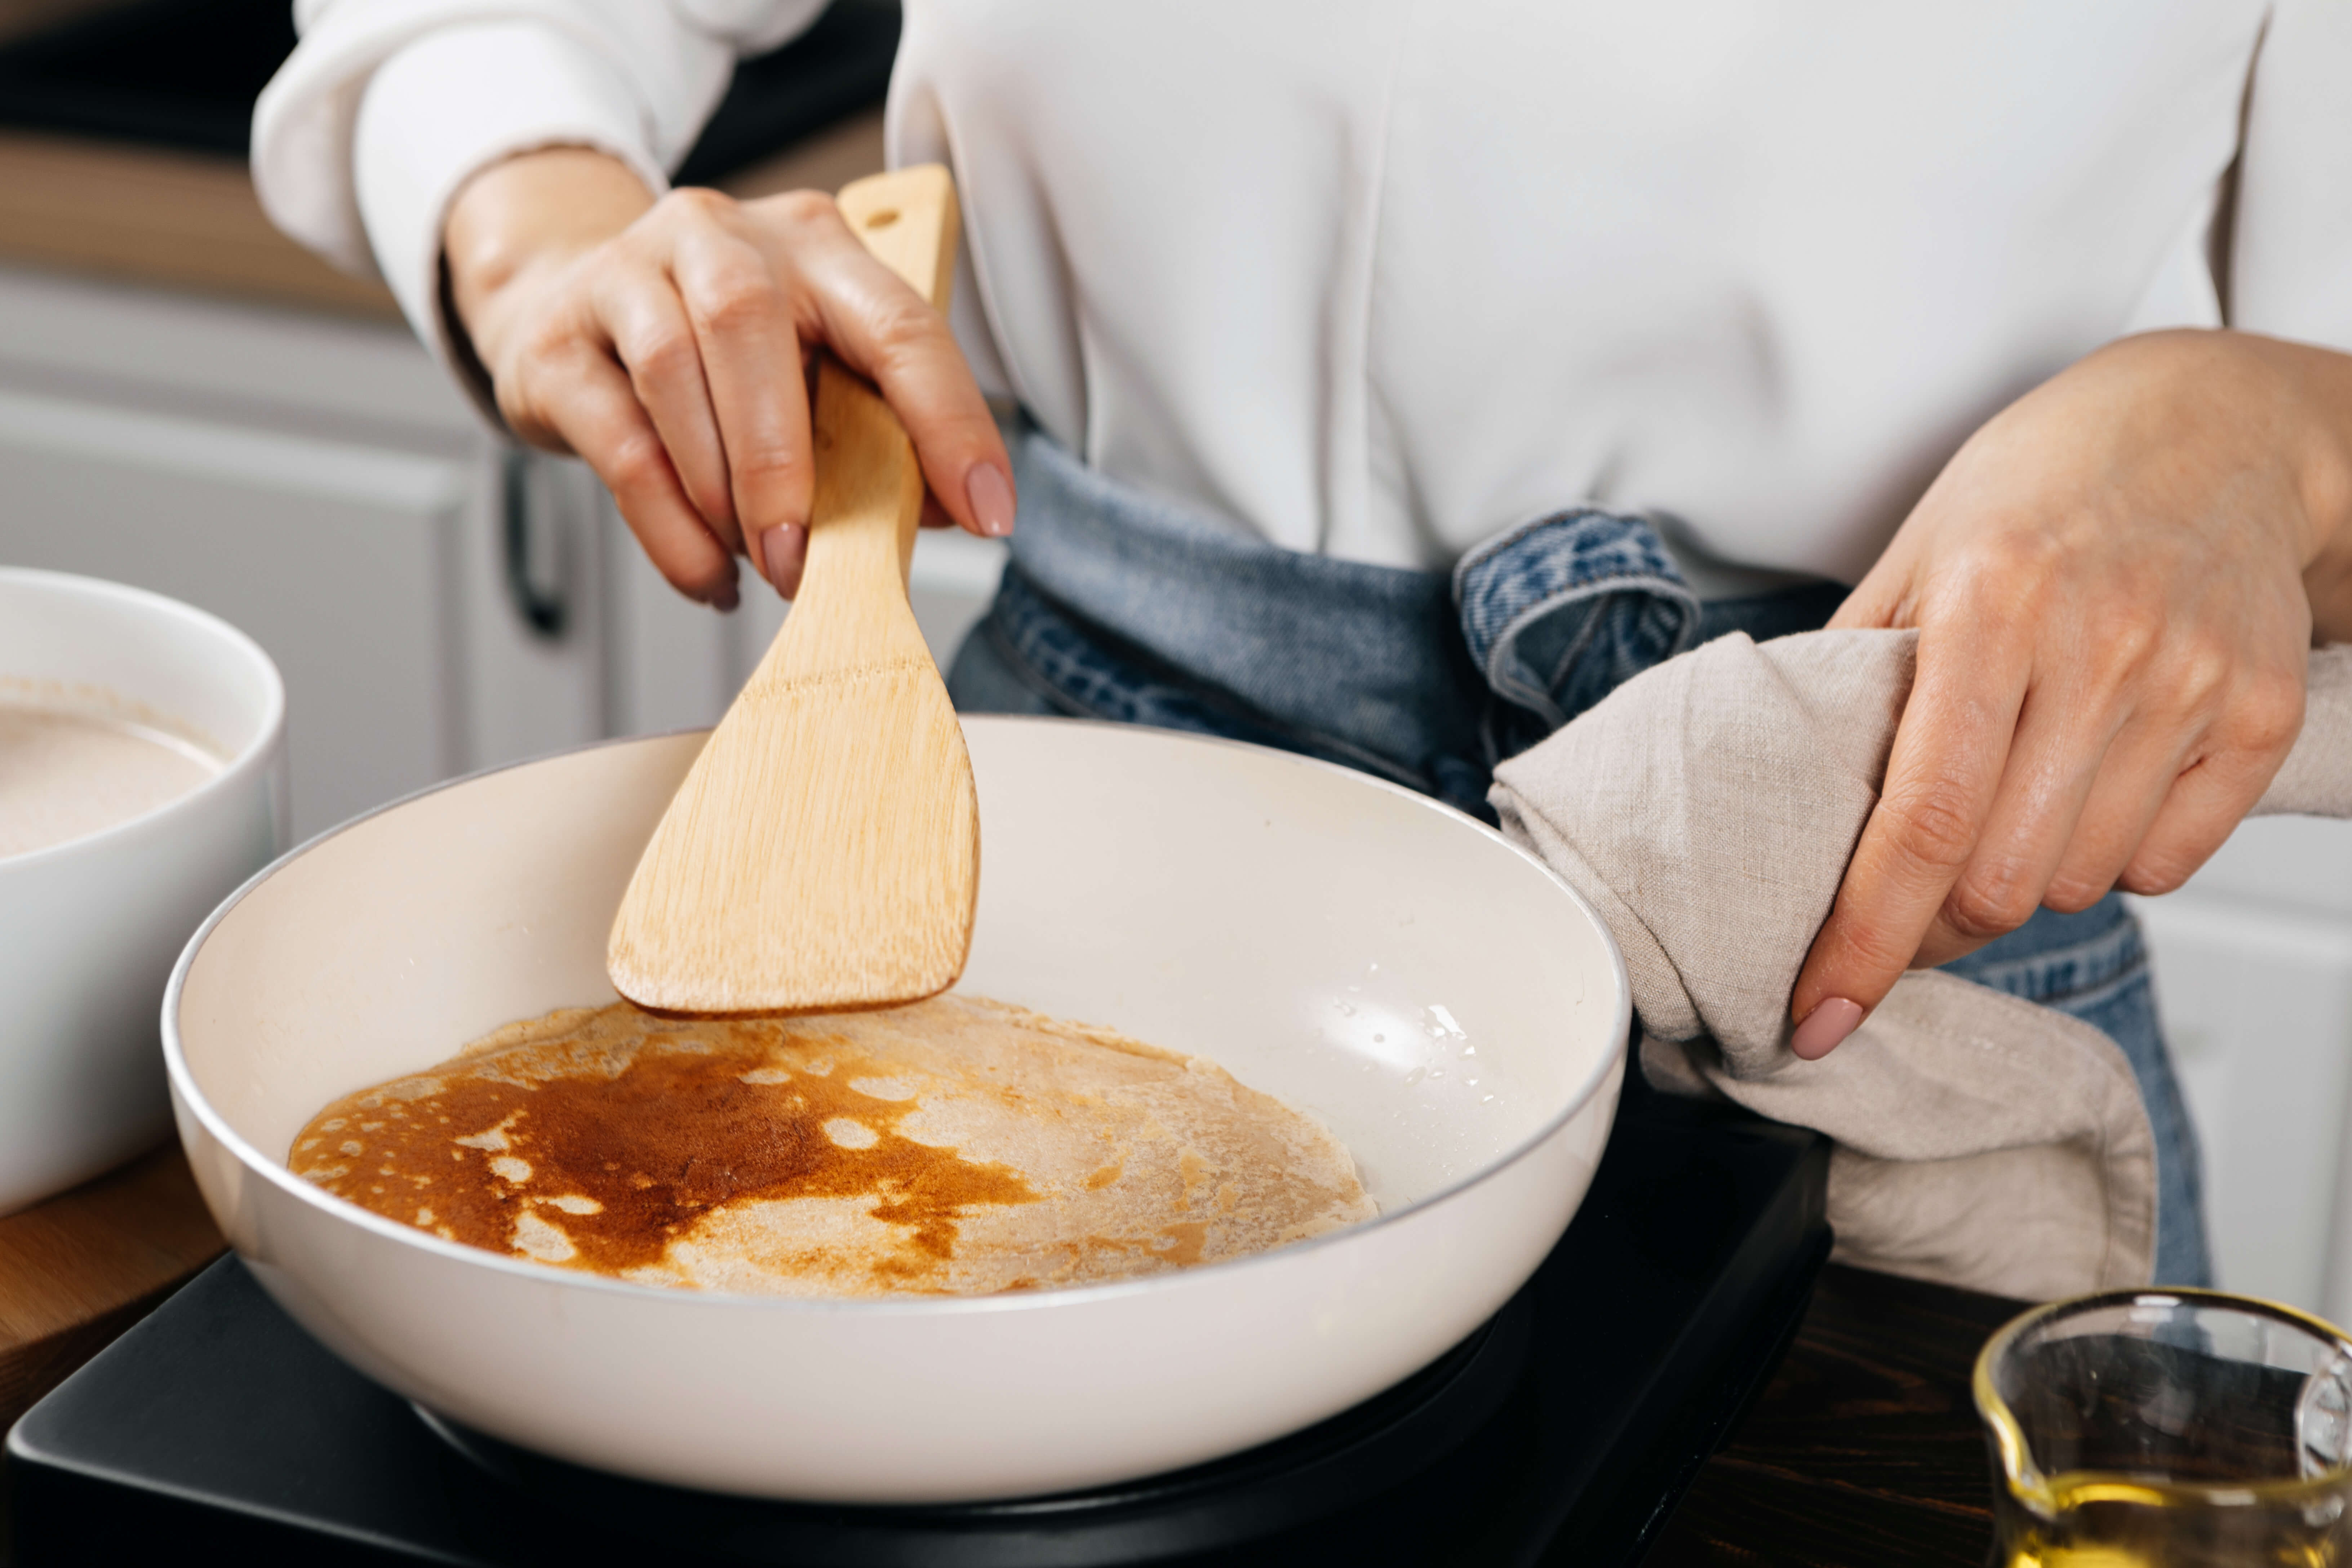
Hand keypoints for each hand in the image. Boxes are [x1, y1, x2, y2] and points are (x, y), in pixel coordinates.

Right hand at [443, 148, 1013, 608]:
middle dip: (784, 465)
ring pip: (673, 375)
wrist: (574, 314)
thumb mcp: (815, 375)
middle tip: (802, 564)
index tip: (988, 514)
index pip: (900, 324)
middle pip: (750, 328)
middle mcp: (721, 237)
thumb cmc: (724, 361)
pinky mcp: (560, 341)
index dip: (951, 421)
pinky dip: (668, 527)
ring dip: (721, 493)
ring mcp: (629, 274)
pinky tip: (706, 574)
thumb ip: (880, 434)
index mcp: (817, 246)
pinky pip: (620, 440)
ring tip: (754, 563)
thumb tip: (948, 514)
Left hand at [1790, 329, 2351, 1058]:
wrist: (2208, 428)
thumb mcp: (1918, 551)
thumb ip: (1855, 673)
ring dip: (2026, 880)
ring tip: (2013, 803)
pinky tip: (2093, 788)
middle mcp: (2097, 647)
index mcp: (1991, 605)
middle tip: (1915, 893)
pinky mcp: (2261, 716)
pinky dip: (2116, 857)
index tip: (1816, 1013)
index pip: (1917, 821)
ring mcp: (2191, 682)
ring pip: (2080, 881)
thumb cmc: (2043, 488)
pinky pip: (2166, 862)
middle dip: (1940, 919)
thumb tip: (1785, 792)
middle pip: (1997, 877)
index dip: (1862, 939)